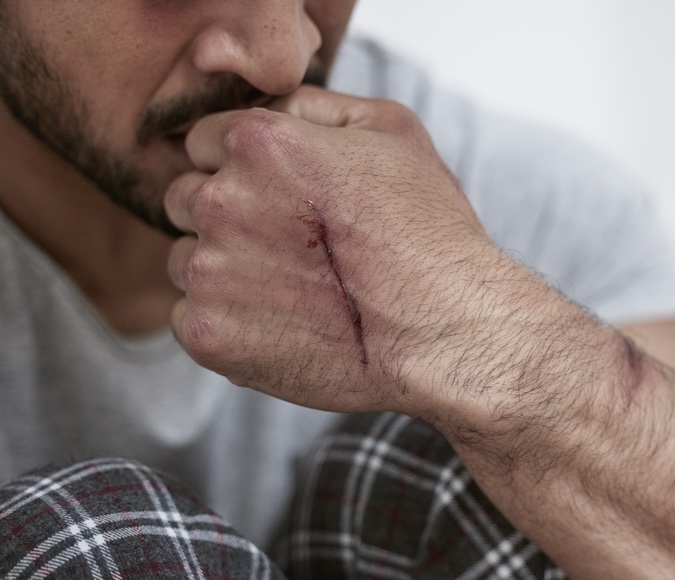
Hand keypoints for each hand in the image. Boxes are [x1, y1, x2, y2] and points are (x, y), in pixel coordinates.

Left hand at [164, 87, 537, 415]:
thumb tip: (272, 109)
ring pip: (187, 261)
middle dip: (229, 217)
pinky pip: (192, 317)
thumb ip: (316, 105)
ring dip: (226, 272)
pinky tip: (283, 325)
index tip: (284, 201)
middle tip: (293, 247)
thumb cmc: (429, 233)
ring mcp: (211, 272)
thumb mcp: (394, 132)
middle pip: (186, 199)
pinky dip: (228, 323)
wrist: (445, 332)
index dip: (246, 169)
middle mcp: (222, 202)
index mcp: (259, 144)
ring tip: (295, 291)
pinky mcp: (210, 335)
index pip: (204, 141)